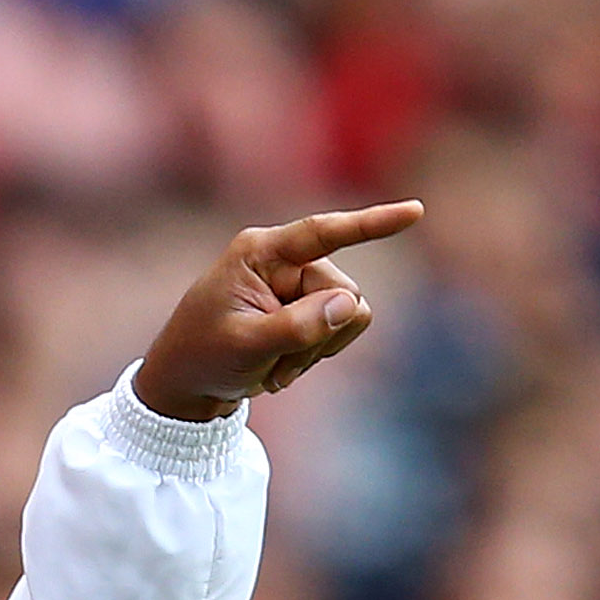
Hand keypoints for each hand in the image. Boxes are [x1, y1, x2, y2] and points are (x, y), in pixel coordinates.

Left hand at [132, 200, 424, 421]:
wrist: (185, 388)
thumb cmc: (203, 357)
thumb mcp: (247, 345)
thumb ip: (299, 326)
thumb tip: (352, 305)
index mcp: (261, 252)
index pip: (324, 232)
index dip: (371, 223)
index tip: (415, 211)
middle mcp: (284, 261)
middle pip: (344, 292)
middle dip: (320, 336)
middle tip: (276, 365)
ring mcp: (296, 286)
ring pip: (349, 315)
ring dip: (316, 352)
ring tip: (274, 370)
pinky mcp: (304, 311)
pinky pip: (339, 331)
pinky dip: (315, 357)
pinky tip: (280, 370)